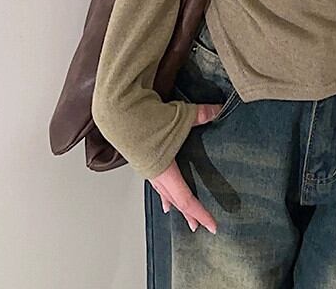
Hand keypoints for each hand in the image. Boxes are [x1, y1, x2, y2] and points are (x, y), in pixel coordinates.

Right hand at [148, 101, 226, 234]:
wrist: (118, 111)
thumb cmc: (145, 119)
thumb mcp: (180, 116)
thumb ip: (201, 114)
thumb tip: (218, 109)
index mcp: (165, 171)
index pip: (186, 199)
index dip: (200, 213)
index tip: (211, 226)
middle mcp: (154, 173)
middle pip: (174, 199)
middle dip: (187, 213)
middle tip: (197, 225)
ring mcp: (145, 165)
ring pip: (162, 190)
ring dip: (172, 201)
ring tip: (173, 209)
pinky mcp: (140, 156)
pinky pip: (153, 178)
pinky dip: (159, 185)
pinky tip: (159, 183)